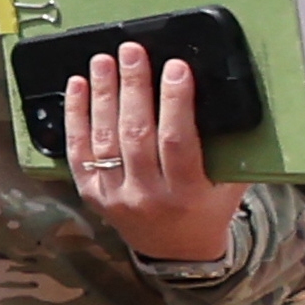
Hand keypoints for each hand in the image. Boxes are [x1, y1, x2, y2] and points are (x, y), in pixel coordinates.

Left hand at [63, 42, 239, 268]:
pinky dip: (76, 116)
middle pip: (136, 134)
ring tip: (104, 59)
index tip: (175, 67)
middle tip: (132, 51)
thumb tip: (221, 92)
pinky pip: (78, 151)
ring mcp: (115, 196)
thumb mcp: (229, 183)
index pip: (177, 141)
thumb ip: (225, 146)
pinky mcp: (91, 193)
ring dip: (103, 95)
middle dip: (133, 87)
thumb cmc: (209, 207)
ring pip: (104, 139)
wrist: (178, 252)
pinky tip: (78, 85)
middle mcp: (147, 196)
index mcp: (187, 193)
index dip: (175, 101)